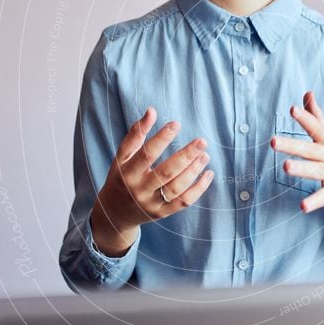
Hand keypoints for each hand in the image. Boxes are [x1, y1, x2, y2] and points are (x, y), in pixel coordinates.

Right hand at [91, 107, 213, 255]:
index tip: (176, 124)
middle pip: (166, 172)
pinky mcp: (163, 213)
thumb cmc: (121, 178)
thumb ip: (136, 134)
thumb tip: (151, 111)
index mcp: (127, 173)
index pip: (146, 154)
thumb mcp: (122, 157)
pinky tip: (208, 174)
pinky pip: (184, 202)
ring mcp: (152, 203)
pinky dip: (198, 189)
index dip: (161, 138)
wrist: (115, 213)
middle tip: (201, 141)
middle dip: (186, 156)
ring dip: (193, 170)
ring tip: (205, 155)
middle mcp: (139, 190)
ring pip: (177, 188)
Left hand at [270, 91, 323, 225]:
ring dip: (302, 169)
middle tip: (273, 141)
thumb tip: (308, 92)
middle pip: (312, 149)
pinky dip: (315, 201)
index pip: (317, 127)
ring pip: (318, 171)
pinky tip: (302, 206)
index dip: (305, 118)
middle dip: (293, 144)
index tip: (292, 109)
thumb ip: (316, 117)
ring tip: (285, 167)